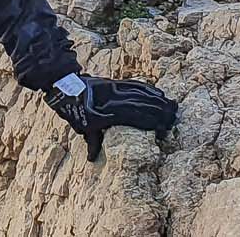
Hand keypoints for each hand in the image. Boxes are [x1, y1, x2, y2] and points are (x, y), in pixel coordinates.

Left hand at [44, 75, 177, 161]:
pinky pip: (136, 84)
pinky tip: (158, 92)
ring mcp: (117, 89)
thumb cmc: (74, 110)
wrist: (65, 86)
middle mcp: (116, 100)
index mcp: (110, 113)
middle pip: (143, 105)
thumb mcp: (82, 127)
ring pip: (142, 94)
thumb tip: (92, 159)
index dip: (151, 122)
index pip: (136, 118)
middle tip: (174, 119)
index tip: (163, 129)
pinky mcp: (116, 81)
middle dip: (160, 112)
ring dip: (158, 100)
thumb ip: (92, 141)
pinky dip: (148, 88)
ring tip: (172, 106)